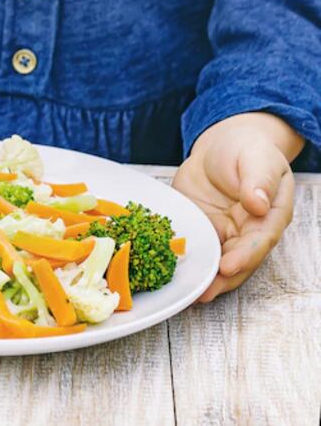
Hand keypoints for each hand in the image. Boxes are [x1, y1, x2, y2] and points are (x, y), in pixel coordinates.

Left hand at [173, 112, 303, 301]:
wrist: (221, 145)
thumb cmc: (246, 150)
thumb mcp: (256, 157)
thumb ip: (258, 180)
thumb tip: (258, 203)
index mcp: (269, 216)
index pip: (259, 241)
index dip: (244, 256)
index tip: (229, 267)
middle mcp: (247, 231)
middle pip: (238, 261)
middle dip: (222, 279)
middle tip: (205, 292)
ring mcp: (222, 234)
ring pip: (216, 263)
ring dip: (204, 279)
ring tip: (189, 293)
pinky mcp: (200, 231)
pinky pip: (194, 249)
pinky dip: (184, 261)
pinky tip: (169, 271)